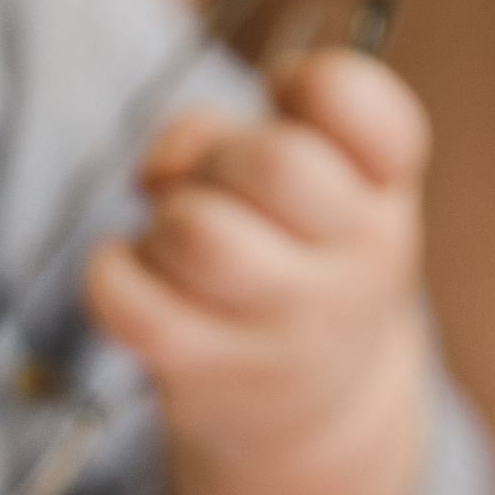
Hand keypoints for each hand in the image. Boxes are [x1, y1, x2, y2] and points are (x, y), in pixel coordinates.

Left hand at [88, 51, 432, 494]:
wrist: (313, 411)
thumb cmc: (294, 259)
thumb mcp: (308, 185)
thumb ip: (230, 133)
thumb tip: (161, 168)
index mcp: (384, 191)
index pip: (357, 104)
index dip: (306, 83)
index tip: (284, 101)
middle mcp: (355, 261)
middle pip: (271, 163)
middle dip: (217, 157)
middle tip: (215, 188)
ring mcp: (285, 327)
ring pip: (197, 233)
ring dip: (165, 220)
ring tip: (175, 240)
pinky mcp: (208, 372)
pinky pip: (130, 302)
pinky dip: (110, 272)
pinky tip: (132, 273)